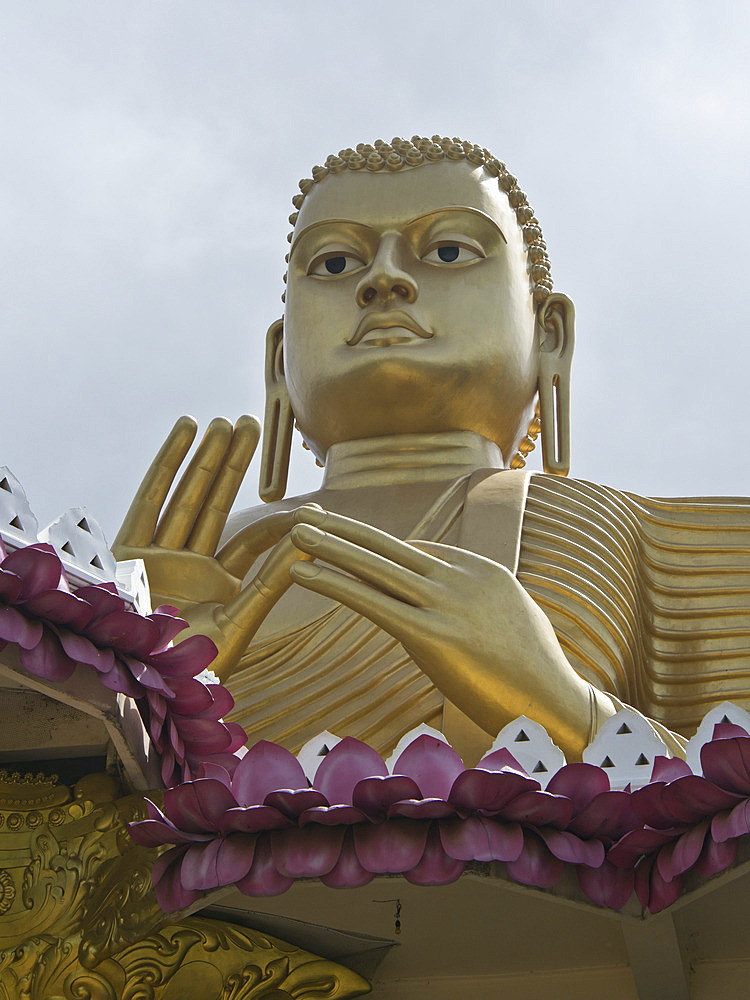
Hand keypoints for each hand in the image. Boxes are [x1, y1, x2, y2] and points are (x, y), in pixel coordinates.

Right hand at [113, 416, 311, 680]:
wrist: (141, 692)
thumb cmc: (191, 672)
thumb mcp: (239, 621)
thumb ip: (272, 579)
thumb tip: (312, 539)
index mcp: (216, 587)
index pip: (251, 540)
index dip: (276, 517)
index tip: (302, 497)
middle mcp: (187, 566)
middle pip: (215, 503)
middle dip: (233, 464)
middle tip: (252, 423)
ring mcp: (158, 555)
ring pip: (187, 494)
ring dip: (205, 456)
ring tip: (225, 421)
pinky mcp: (129, 550)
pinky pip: (152, 497)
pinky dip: (169, 463)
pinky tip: (188, 430)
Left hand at [288, 506, 603, 757]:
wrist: (559, 705)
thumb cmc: (536, 674)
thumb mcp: (512, 621)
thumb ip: (479, 603)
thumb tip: (452, 604)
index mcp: (482, 571)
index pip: (418, 552)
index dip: (375, 549)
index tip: (345, 542)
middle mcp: (463, 578)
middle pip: (391, 547)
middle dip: (345, 530)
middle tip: (307, 515)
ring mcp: (449, 604)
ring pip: (376, 567)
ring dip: (330, 547)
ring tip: (294, 533)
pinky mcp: (433, 635)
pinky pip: (373, 601)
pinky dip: (334, 583)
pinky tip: (305, 572)